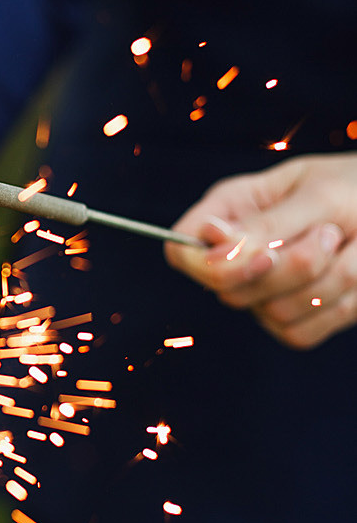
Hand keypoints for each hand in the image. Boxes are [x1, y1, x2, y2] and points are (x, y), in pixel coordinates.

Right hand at [165, 154, 356, 348]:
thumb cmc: (355, 188)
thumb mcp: (317, 195)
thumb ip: (267, 225)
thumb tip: (213, 241)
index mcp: (231, 211)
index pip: (183, 251)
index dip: (209, 264)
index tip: (264, 254)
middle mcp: (239, 255)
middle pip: (228, 290)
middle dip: (290, 268)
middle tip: (330, 232)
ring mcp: (264, 292)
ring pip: (273, 313)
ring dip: (327, 282)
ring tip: (348, 244)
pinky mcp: (292, 320)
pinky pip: (300, 333)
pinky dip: (336, 308)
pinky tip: (353, 275)